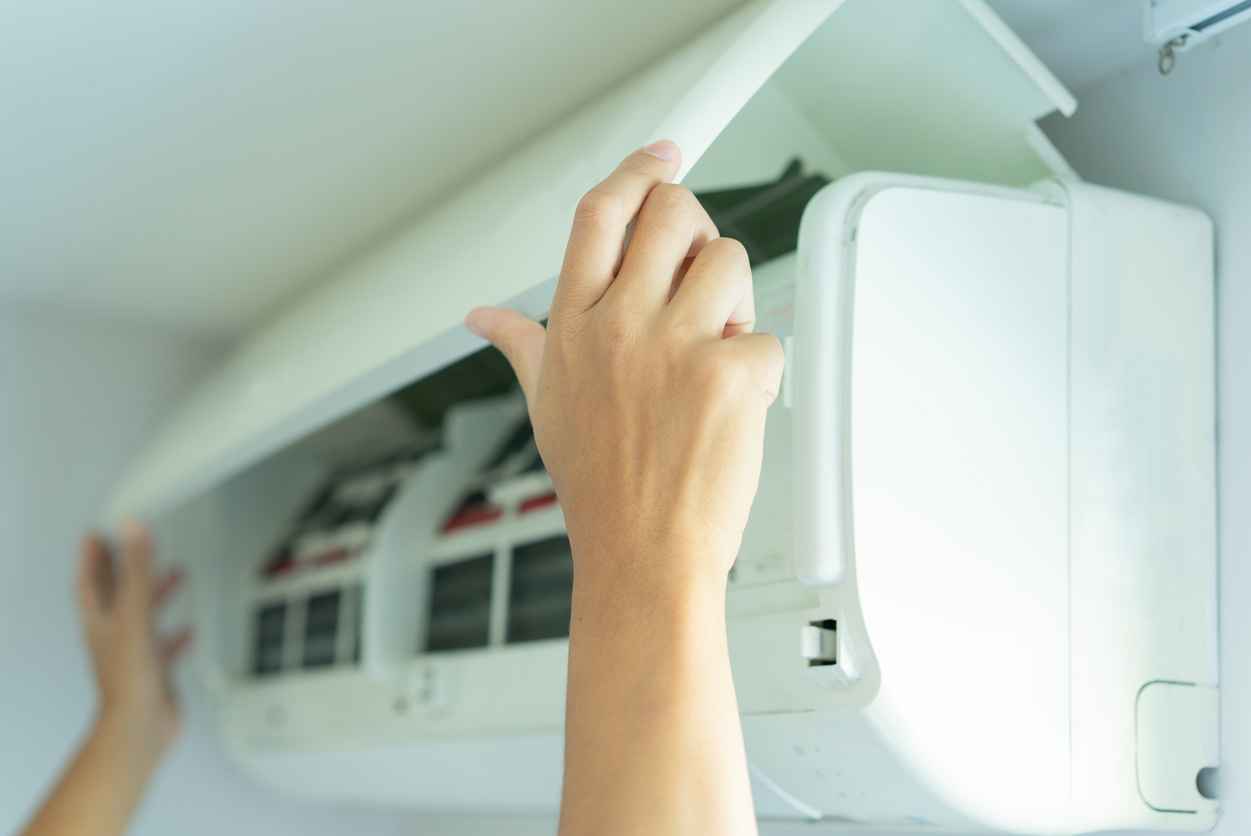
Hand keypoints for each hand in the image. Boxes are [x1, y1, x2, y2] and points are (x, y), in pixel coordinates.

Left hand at [78, 522, 190, 767]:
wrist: (140, 726)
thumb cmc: (128, 679)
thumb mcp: (134, 614)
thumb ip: (135, 570)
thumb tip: (131, 529)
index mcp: (100, 619)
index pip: (91, 577)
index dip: (94, 554)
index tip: (101, 531)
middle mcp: (112, 633)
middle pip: (117, 592)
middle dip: (128, 568)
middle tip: (137, 545)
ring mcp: (132, 651)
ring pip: (144, 614)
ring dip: (157, 593)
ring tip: (175, 575)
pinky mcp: (153, 668)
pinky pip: (165, 643)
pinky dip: (177, 633)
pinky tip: (188, 629)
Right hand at [466, 140, 782, 590]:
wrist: (641, 557)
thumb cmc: (599, 488)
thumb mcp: (546, 406)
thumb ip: (521, 346)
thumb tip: (480, 318)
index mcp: (572, 324)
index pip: (599, 214)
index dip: (635, 172)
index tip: (662, 154)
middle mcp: (618, 324)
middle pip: (673, 213)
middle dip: (699, 233)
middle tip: (702, 278)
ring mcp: (673, 346)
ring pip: (730, 260)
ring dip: (735, 303)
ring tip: (715, 357)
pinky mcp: (728, 375)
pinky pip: (767, 336)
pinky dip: (759, 370)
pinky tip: (732, 407)